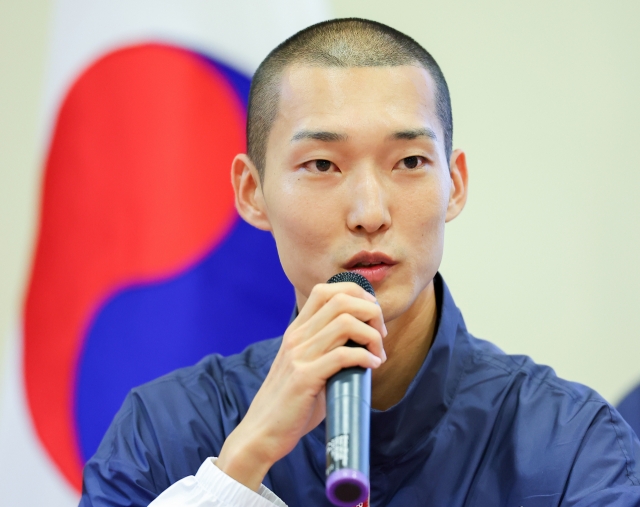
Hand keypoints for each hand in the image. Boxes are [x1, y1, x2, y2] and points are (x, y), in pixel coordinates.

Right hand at [215, 281, 386, 490]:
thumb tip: (365, 347)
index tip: (372, 315)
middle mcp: (296, 337)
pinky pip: (343, 355)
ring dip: (372, 335)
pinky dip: (365, 356)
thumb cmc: (292, 404)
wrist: (262, 433)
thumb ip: (329, 352)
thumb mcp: (307, 367)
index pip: (326, 290)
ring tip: (378, 353)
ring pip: (345, 323)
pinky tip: (372, 366)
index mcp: (297, 330)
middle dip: (371, 312)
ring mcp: (299, 356)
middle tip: (380, 335)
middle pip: (341, 300)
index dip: (356, 294)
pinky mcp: (304, 378)